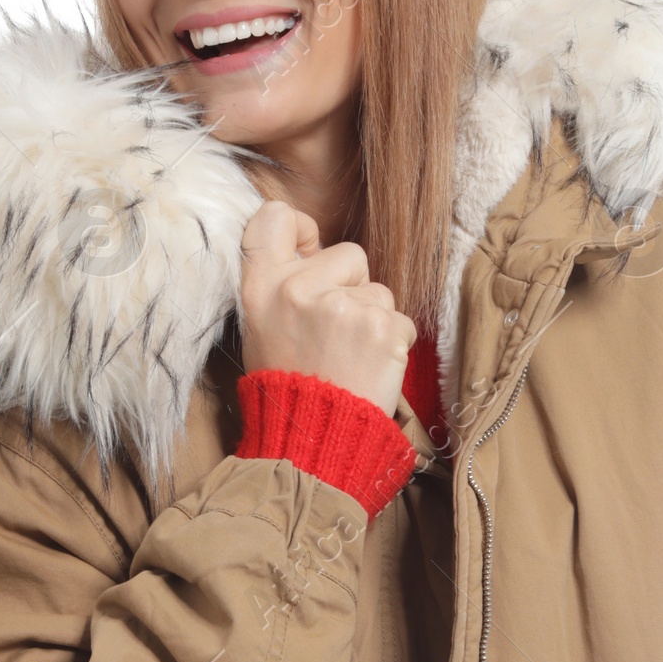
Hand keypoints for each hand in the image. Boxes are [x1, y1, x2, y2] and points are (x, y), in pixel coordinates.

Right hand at [239, 199, 415, 417]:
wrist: (313, 445)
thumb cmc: (288, 387)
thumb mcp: (262, 329)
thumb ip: (280, 284)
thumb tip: (310, 247)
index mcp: (261, 287)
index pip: (274, 216)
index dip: (300, 226)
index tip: (309, 247)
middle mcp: (298, 289)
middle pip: (349, 253)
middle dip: (353, 284)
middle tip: (334, 332)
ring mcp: (342, 306)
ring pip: (379, 291)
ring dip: (374, 319)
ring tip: (350, 357)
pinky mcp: (381, 327)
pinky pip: (401, 319)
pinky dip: (393, 343)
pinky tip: (369, 367)